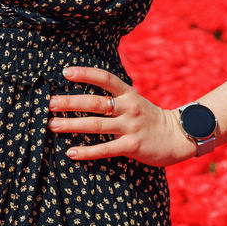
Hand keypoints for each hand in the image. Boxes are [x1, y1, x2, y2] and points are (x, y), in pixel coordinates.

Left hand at [47, 66, 196, 166]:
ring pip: (96, 125)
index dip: (85, 73)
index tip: (65, 72)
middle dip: (70, 103)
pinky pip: (105, 149)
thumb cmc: (147, 117)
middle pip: (95, 102)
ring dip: (71, 125)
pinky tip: (71, 153)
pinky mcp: (132, 147)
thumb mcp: (133, 100)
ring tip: (52, 125)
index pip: (104, 78)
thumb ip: (113, 96)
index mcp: (128, 93)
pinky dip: (86, 152)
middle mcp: (128, 108)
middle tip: (49, 104)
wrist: (176, 137)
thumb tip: (82, 92)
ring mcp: (130, 127)